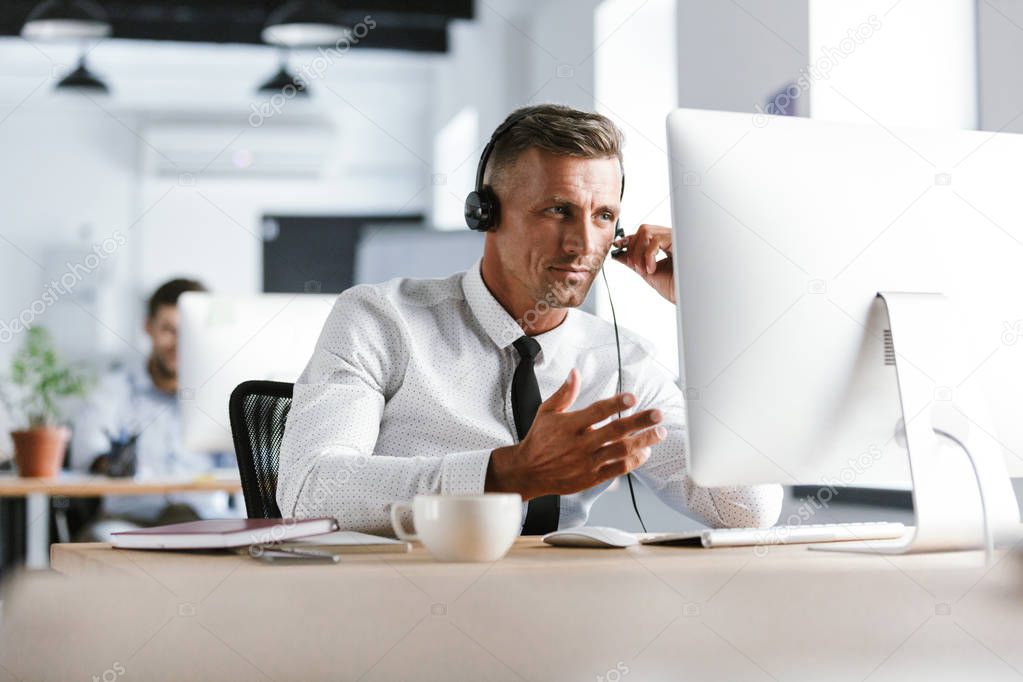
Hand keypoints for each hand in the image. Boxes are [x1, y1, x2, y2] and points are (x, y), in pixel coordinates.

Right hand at [486, 369, 665, 499]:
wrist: (528, 472)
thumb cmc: (539, 439)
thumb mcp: (546, 412)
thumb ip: (565, 393)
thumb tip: (575, 373)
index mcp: (570, 425)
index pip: (597, 412)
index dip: (616, 404)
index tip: (632, 397)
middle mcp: (580, 444)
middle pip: (615, 432)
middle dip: (640, 422)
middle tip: (658, 415)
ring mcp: (587, 462)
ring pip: (621, 451)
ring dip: (643, 442)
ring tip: (659, 433)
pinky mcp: (591, 477)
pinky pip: (617, 470)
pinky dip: (634, 461)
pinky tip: (644, 452)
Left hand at [611, 223, 674, 302]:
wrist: (687, 297)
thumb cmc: (674, 287)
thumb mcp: (648, 274)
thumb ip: (634, 262)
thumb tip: (618, 254)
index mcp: (665, 244)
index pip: (644, 233)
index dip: (628, 238)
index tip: (617, 246)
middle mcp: (671, 238)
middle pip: (643, 229)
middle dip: (633, 249)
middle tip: (636, 267)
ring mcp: (676, 238)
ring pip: (646, 232)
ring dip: (639, 253)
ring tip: (645, 269)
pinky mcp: (679, 241)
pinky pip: (656, 240)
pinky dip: (648, 256)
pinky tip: (652, 268)